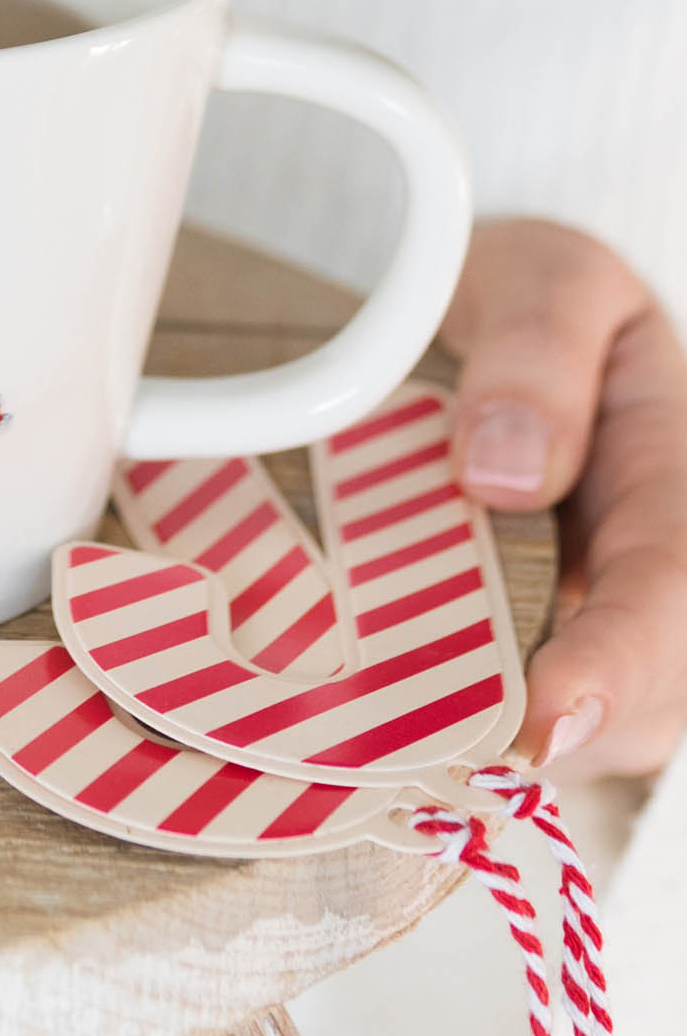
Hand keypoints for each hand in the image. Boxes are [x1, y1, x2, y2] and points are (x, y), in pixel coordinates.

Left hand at [439, 218, 686, 780]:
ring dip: (498, 747)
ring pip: (581, 724)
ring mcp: (596, 608)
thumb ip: (537, 351)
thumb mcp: (549, 278)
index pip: (670, 592)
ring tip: (394, 753)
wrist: (496, 309)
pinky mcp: (532, 632)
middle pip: (644, 697)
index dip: (617, 669)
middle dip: (556, 739)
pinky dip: (454, 723)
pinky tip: (378, 724)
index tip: (545, 719)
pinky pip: (509, 702)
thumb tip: (501, 472)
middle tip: (436, 757)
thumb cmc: (532, 296)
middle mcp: (650, 564)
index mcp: (678, 477)